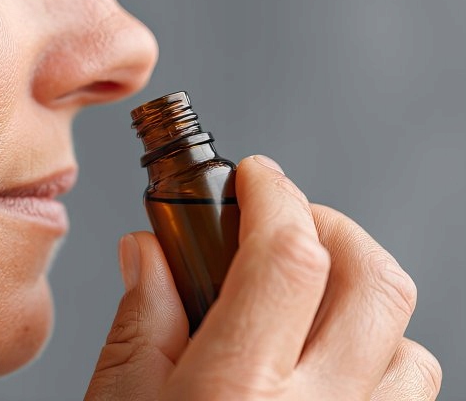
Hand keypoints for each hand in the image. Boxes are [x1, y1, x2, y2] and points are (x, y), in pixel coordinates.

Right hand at [85, 155, 441, 399]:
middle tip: (286, 222)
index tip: (255, 176)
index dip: (274, 193)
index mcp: (236, 393)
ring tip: (308, 301)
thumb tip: (147, 247)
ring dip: (361, 298)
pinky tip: (328, 364)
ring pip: (407, 340)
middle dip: (330, 224)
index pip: (286, 256)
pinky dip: (381, 358)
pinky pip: (412, 396)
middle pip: (372, 279)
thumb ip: (142, 316)